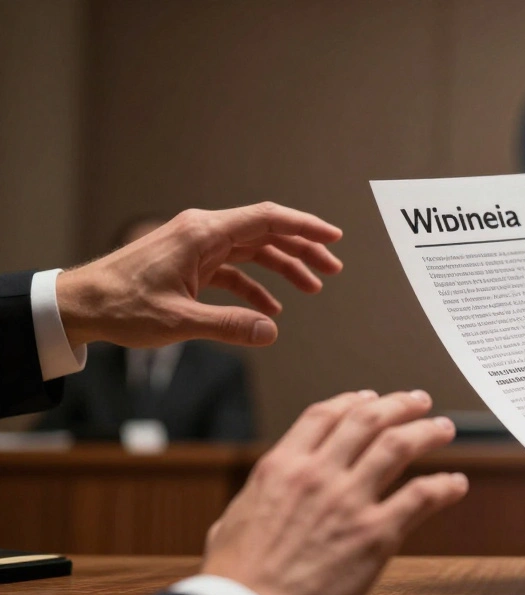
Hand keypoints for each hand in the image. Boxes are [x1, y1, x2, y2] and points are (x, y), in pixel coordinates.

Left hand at [56, 202, 342, 348]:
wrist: (78, 305)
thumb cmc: (121, 307)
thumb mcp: (179, 321)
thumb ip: (229, 325)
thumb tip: (271, 332)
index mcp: (203, 234)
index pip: (267, 219)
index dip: (305, 226)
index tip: (334, 237)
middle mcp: (202, 232)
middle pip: (266, 233)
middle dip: (303, 249)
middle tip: (333, 269)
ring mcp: (196, 247)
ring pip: (253, 250)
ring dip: (283, 267)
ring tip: (313, 289)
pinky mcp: (189, 263)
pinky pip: (234, 270)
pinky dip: (255, 286)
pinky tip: (269, 310)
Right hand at [202, 390, 466, 594]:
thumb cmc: (235, 579)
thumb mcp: (233, 519)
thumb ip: (258, 498)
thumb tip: (266, 494)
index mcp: (282, 467)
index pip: (324, 415)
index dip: (353, 401)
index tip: (371, 398)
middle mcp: (318, 474)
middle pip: (368, 419)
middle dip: (399, 405)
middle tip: (419, 402)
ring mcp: (349, 501)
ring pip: (398, 446)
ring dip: (427, 433)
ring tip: (443, 429)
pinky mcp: (375, 533)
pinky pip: (421, 496)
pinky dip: (444, 486)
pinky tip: (455, 485)